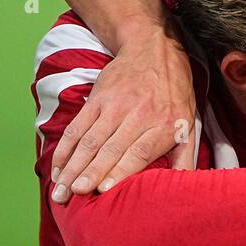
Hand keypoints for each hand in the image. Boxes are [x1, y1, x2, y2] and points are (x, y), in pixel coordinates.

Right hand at [50, 27, 196, 202]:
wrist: (155, 50)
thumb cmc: (175, 92)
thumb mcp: (189, 121)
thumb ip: (186, 156)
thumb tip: (185, 190)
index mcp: (164, 124)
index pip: (139, 151)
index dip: (121, 170)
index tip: (103, 190)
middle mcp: (139, 115)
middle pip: (110, 148)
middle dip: (90, 174)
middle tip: (73, 195)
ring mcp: (115, 105)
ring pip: (90, 140)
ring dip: (72, 166)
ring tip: (60, 189)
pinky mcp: (98, 98)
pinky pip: (78, 127)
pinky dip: (65, 148)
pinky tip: (57, 167)